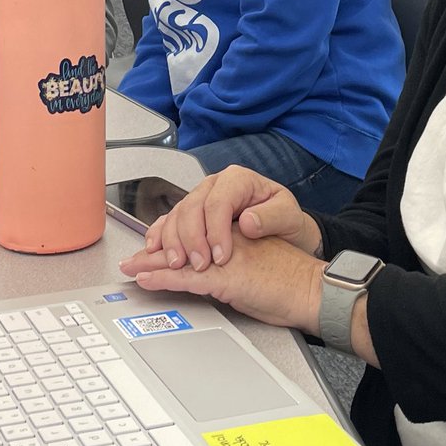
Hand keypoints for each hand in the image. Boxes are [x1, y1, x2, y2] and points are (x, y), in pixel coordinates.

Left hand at [121, 229, 324, 332]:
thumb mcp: (258, 258)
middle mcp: (227, 238)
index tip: (154, 244)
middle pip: (182, 237)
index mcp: (235, 230)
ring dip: (150, 262)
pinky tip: (147, 279)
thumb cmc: (290, 279)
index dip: (170, 235)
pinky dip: (163, 278)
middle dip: (155, 248)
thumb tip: (213, 265)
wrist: (312, 291)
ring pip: (180, 254)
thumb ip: (235, 254)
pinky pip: (186, 277)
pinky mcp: (227, 278)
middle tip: (133, 258)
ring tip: (130, 267)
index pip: (195, 227)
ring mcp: (226, 257)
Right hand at [132, 164, 320, 272]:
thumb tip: (248, 222)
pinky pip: (168, 221)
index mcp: (238, 180)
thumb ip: (273, 217)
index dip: (216, 230)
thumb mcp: (289, 216)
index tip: (221, 256)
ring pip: (176, 215)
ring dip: (173, 241)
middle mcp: (214, 186)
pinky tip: (155, 250)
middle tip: (199, 264)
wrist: (282, 231)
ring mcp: (199, 199)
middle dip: (191, 239)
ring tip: (177, 264)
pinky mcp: (190, 215)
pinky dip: (159, 236)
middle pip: (192, 208)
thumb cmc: (285, 221)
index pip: (219, 202)